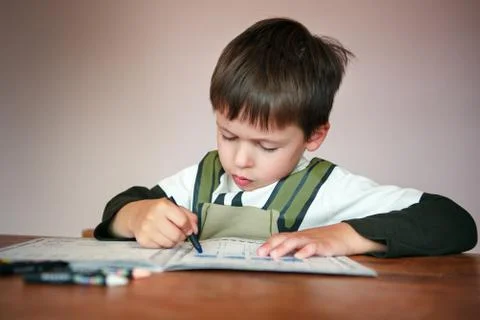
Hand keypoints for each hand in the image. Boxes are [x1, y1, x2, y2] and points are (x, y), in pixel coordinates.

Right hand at [113, 198, 197, 248]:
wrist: (136, 214)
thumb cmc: (158, 211)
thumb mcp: (174, 207)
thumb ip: (188, 216)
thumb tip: (195, 230)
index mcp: (163, 206)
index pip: (182, 221)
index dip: (188, 227)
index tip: (188, 228)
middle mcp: (153, 217)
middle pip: (177, 235)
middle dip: (181, 236)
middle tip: (179, 233)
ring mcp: (147, 230)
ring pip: (169, 244)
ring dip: (173, 242)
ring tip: (169, 234)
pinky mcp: (143, 240)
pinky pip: (161, 248)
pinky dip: (164, 245)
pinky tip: (161, 237)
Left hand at [256, 222, 385, 258]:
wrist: (347, 234)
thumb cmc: (325, 241)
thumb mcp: (307, 243)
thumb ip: (294, 248)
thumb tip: (276, 256)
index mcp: (298, 236)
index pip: (280, 237)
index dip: (268, 244)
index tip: (258, 252)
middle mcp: (303, 236)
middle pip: (285, 238)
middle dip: (271, 246)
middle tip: (261, 254)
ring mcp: (314, 240)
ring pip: (296, 242)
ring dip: (284, 248)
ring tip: (274, 255)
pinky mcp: (325, 245)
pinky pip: (315, 247)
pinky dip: (306, 251)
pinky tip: (299, 257)